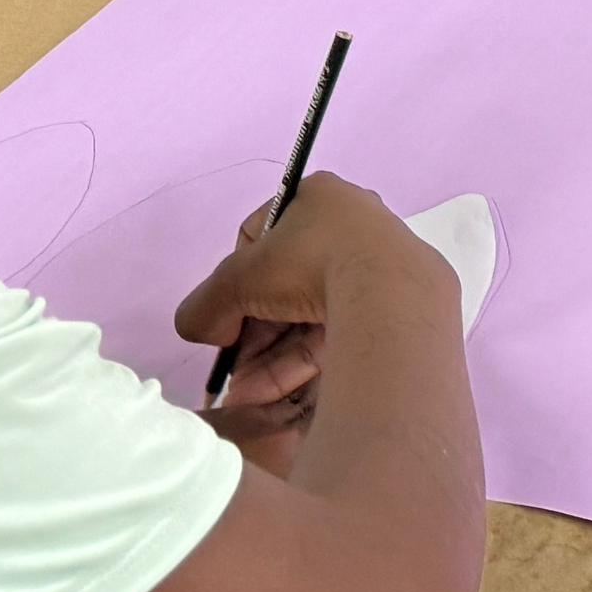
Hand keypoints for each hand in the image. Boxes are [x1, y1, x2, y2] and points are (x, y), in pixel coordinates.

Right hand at [172, 171, 448, 470]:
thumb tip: (201, 330)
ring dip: (268, 357)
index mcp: (318, 197)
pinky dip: (299, 363)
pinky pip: (333, 335)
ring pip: (306, 316)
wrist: (390, 292)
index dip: (236, 277)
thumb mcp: (237, 280)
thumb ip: (204, 306)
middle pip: (283, 285)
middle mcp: (350, 226)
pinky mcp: (387, 309)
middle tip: (231, 367)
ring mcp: (374, 268)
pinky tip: (270, 395)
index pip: (259, 236)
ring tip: (244, 394)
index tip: (226, 312)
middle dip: (252, 331)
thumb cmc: (308, 264)